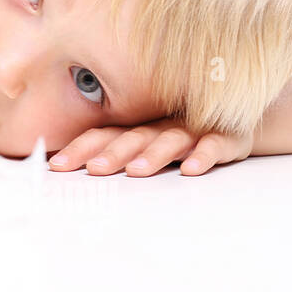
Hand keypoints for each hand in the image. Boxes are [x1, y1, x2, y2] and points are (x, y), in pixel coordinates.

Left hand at [48, 118, 253, 175]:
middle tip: (93, 170)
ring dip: (152, 155)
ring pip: (169, 140)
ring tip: (136, 171)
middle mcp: (160, 126)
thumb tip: (69, 171)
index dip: (80, 149)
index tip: (56, 166)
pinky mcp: (224, 136)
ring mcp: (191, 130)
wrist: (235, 120)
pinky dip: (202, 155)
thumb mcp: (145, 146)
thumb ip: (114, 157)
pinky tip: (191, 169)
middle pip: (132, 137)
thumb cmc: (179, 137)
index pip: (103, 135)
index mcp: (136, 128)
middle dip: (111, 154)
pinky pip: (213, 145)